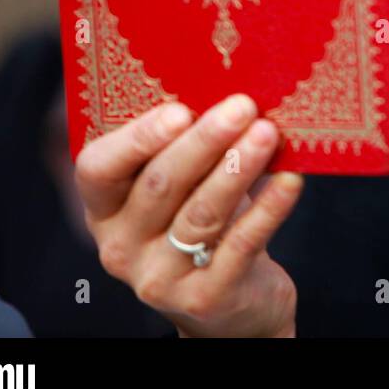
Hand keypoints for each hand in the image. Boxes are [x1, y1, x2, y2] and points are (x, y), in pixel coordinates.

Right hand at [75, 94, 302, 336]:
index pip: (97, 169)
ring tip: (268, 134)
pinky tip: (290, 181)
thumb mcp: (182, 189)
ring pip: (201, 213)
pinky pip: (240, 244)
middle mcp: (121, 247)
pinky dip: (268, 209)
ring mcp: (160, 277)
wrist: (233, 305)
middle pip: (159, 185)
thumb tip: (225, 83)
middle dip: (203, 141)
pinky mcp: (206, 298)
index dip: (136, 138)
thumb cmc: (205, 222)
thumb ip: (184, 146)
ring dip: (237, 168)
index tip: (180, 110)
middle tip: (242, 106)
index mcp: (105, 209)